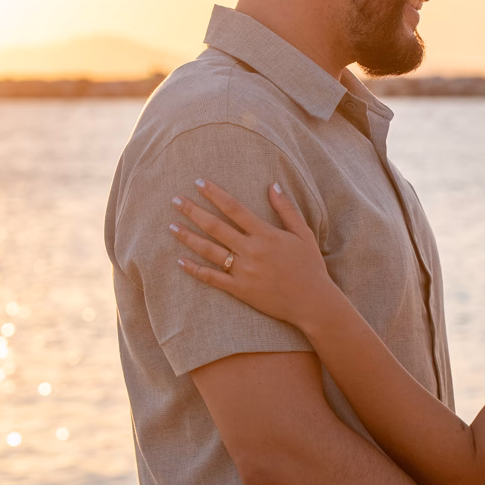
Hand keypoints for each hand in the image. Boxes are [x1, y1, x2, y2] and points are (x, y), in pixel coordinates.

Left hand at [170, 179, 340, 329]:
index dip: (214, 194)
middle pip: (215, 227)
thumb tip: (273, 184)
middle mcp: (251, 250)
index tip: (198, 182)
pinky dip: (195, 269)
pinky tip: (180, 261)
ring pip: (209, 251)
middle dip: (193, 211)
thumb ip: (286, 209)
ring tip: (171, 226)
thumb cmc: (310, 266)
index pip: (234, 208)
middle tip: (175, 200)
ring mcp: (244, 271)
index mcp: (266, 234)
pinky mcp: (240, 290)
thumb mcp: (303, 233)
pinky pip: (212, 278)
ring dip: (188, 237)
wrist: (313, 302)